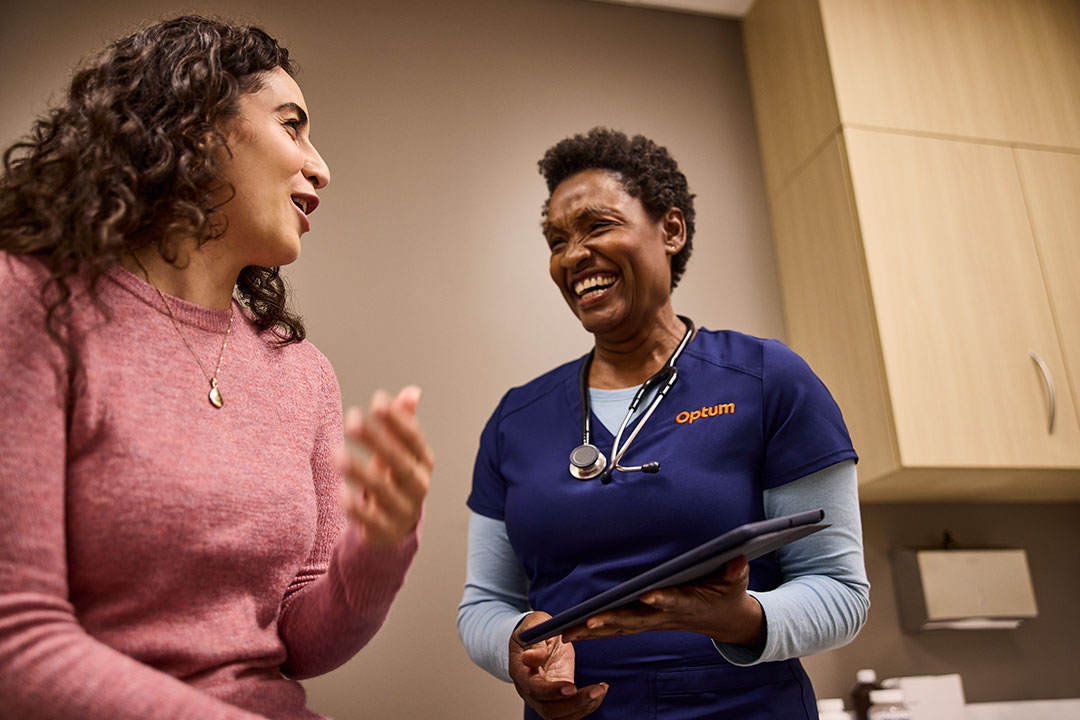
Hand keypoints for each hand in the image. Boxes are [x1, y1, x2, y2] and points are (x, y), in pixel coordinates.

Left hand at [339, 386, 433, 547]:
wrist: (396, 525)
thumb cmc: (395, 480)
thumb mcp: (400, 452)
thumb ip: (402, 423)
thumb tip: (413, 391)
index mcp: (423, 462)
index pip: (413, 438)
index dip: (397, 420)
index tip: (377, 401)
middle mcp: (417, 485)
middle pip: (399, 461)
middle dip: (377, 441)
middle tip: (352, 420)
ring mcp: (402, 508)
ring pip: (383, 490)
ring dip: (360, 471)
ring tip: (337, 454)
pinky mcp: (385, 529)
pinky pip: (371, 519)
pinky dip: (357, 508)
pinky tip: (340, 494)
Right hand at [509, 612, 607, 719]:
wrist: (536, 639)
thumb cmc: (534, 630)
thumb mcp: (533, 626)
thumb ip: (534, 642)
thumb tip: (530, 657)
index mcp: (521, 671)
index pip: (533, 688)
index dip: (551, 691)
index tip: (571, 687)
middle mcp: (530, 690)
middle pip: (548, 710)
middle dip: (574, 704)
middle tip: (596, 690)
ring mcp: (544, 697)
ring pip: (561, 716)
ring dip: (584, 707)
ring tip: (601, 689)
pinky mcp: (558, 699)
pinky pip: (571, 712)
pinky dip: (587, 706)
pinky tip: (600, 691)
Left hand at [561, 555, 764, 647]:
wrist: (726, 622)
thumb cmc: (728, 596)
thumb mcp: (736, 582)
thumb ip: (736, 571)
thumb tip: (739, 557)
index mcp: (688, 603)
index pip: (673, 601)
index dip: (661, 599)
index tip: (647, 595)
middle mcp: (666, 616)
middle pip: (637, 620)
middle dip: (613, 621)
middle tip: (589, 621)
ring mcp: (654, 622)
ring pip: (621, 628)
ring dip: (595, 631)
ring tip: (568, 632)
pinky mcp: (646, 623)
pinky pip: (618, 629)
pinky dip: (596, 632)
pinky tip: (574, 633)